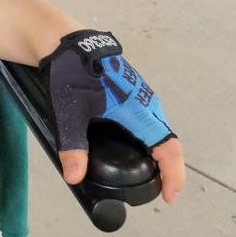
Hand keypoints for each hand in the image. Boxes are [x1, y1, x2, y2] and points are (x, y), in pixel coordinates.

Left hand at [41, 30, 185, 204]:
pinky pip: (148, 114)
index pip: (167, 147)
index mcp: (137, 108)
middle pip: (166, 138)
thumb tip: (74, 177)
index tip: (168, 196)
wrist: (62, 39)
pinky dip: (149, 133)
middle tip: (157, 188)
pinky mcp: (130, 85)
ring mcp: (138, 90)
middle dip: (167, 166)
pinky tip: (134, 141)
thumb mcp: (69, 112)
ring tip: (147, 168)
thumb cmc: (70, 72)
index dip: (173, 174)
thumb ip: (73, 146)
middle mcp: (144, 99)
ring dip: (158, 148)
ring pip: (158, 124)